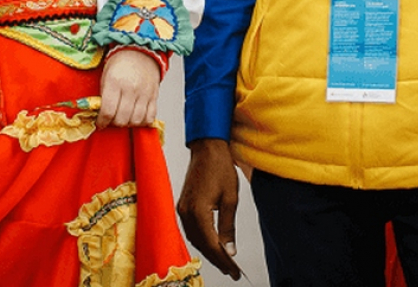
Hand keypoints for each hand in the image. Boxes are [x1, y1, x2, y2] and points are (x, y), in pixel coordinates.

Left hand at [96, 48, 158, 127]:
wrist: (140, 51)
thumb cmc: (120, 64)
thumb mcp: (106, 77)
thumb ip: (104, 96)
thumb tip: (100, 115)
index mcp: (115, 82)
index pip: (107, 111)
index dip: (102, 122)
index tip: (100, 123)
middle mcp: (131, 88)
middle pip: (121, 119)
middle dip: (114, 123)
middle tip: (111, 119)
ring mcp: (144, 93)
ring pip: (135, 121)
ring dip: (127, 124)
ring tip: (123, 118)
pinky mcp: (154, 96)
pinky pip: (149, 117)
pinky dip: (142, 122)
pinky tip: (136, 117)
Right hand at [177, 138, 242, 279]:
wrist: (207, 147)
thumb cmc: (220, 167)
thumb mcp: (230, 198)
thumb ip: (228, 226)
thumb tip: (229, 250)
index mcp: (198, 211)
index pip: (211, 244)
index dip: (224, 260)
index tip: (235, 271)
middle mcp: (186, 212)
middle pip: (201, 244)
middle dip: (217, 259)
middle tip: (232, 270)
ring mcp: (182, 208)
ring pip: (195, 238)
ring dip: (209, 250)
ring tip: (225, 260)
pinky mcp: (183, 205)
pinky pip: (191, 229)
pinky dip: (202, 239)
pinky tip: (213, 243)